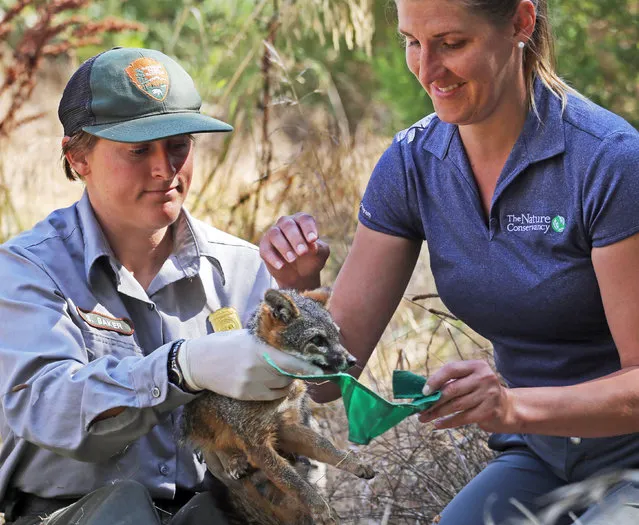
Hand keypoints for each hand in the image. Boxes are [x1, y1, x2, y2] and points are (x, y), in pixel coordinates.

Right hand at [177, 329, 322, 400]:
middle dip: (299, 373)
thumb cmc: (225, 344)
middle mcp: (257, 367)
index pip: (292, 361)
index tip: (324, 370)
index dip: (310, 367)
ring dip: (288, 381)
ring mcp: (251, 383)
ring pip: (283, 386)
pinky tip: (274, 383)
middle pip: (289, 375)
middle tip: (306, 369)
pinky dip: (278, 391)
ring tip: (282, 373)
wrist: (198, 362)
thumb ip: (268, 340)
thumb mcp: (247, 336)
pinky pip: (272, 396)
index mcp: (259, 349)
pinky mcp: (245, 395)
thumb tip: (294, 342)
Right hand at [259, 213, 329, 288]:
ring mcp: (273, 234)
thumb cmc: (312, 258)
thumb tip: (312, 245)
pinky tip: (281, 266)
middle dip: (296, 238)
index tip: (313, 240)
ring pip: (275, 234)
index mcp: (301, 221)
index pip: (304, 219)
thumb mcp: (320, 254)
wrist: (300, 275)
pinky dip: (273, 258)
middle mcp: (286, 223)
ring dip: (284, 247)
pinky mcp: (264, 247)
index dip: (308, 228)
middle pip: (288, 225)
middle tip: (303, 252)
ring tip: (292, 259)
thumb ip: (319, 248)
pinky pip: (266, 249)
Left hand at [418, 360, 514, 432]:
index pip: (451, 369)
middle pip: (452, 389)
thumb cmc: (480, 391)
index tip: (423, 392)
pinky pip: (463, 418)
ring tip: (424, 418)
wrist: (507, 407)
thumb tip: (425, 392)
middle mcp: (484, 377)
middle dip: (433, 401)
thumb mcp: (470, 380)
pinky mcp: (489, 411)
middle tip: (420, 409)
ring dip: (437, 413)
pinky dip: (448, 422)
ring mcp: (488, 394)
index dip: (435, 380)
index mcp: (477, 365)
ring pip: (456, 405)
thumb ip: (452, 381)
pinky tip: (438, 424)